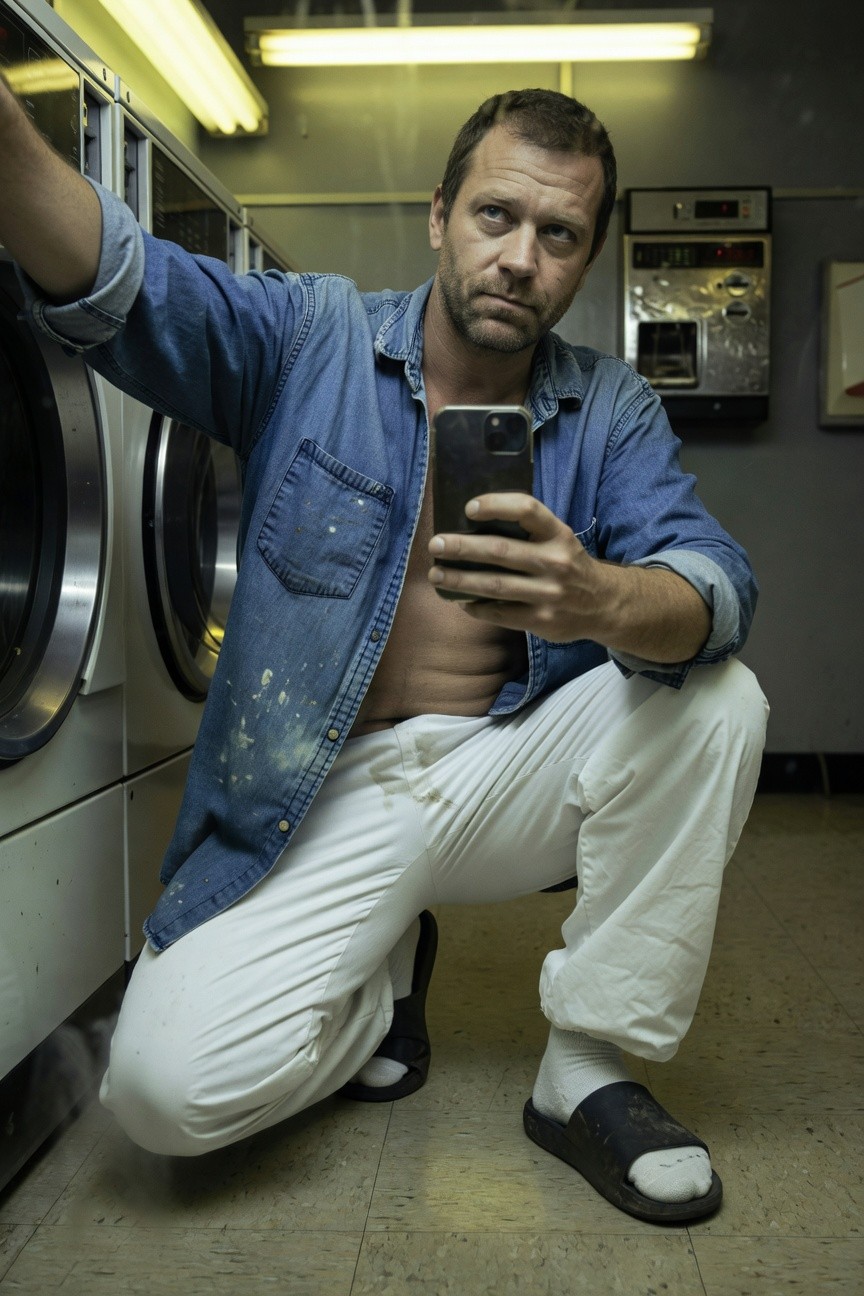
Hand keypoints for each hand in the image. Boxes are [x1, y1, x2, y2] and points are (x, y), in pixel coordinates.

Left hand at [427, 493, 610, 642]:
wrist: (604, 605)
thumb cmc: (569, 565)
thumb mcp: (560, 540)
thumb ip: (528, 532)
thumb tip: (471, 525)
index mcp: (559, 534)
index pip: (527, 510)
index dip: (496, 505)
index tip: (468, 508)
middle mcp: (556, 562)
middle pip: (500, 550)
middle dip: (462, 547)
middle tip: (436, 544)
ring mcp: (549, 594)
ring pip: (494, 585)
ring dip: (459, 580)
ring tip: (436, 575)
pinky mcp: (541, 620)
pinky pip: (499, 613)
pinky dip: (475, 607)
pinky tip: (460, 601)